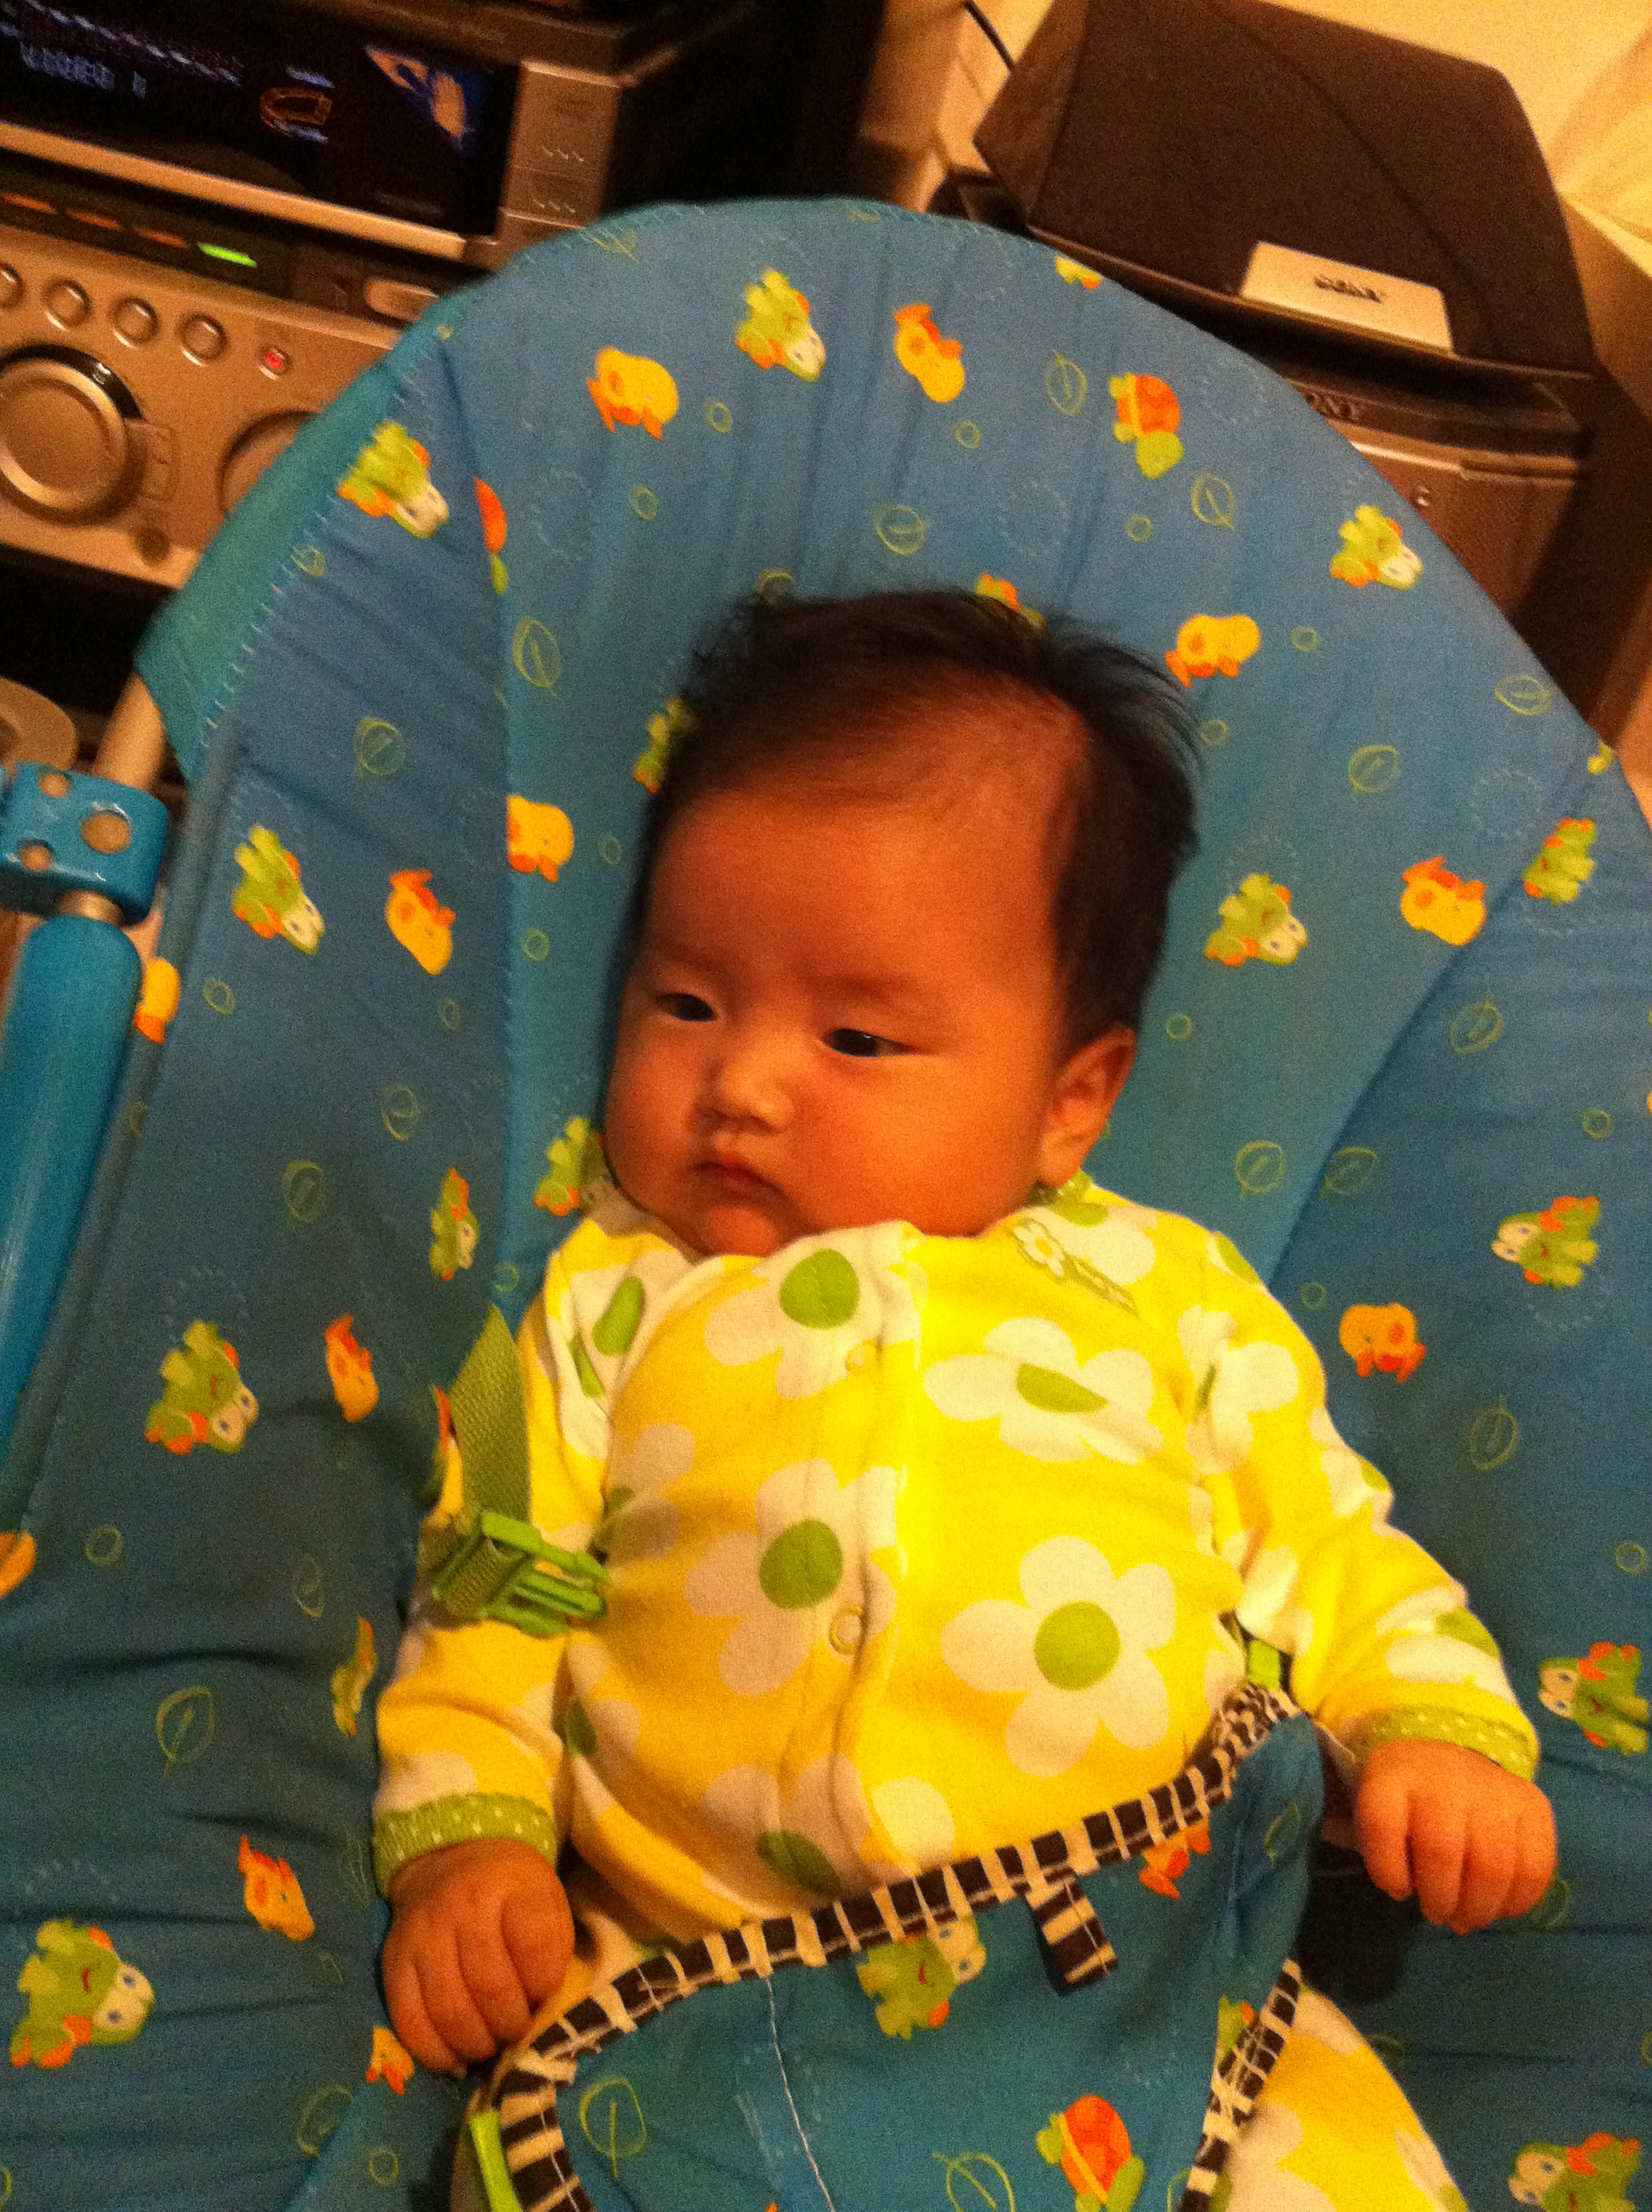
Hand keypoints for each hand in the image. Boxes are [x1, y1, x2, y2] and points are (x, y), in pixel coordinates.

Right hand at [384, 1838, 573, 2073]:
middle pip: (491, 1987)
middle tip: (517, 2031)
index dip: (545, 1987)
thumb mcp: (547, 1901)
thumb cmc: (510, 1893)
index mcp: (511, 1885)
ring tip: (490, 2045)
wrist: (451, 1858)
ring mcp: (423, 1934)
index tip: (544, 1996)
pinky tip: (456, 2060)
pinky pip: (409, 2021)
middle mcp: (462, 1906)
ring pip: (450, 2011)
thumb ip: (551, 1951)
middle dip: (511, 2025)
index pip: (535, 1950)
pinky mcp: (393, 1960)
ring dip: (477, 2044)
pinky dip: (435, 2053)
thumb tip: (538, 2013)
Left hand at [1355, 1739, 1556, 1933]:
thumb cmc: (1410, 1802)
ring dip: (1479, 1909)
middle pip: (1442, 1851)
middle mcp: (1445, 1777)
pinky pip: (1535, 1867)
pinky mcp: (1533, 1804)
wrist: (1452, 1764)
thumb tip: (1404, 1891)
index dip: (1387, 1869)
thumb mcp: (1381, 1812)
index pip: (1382, 1824)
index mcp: (1394, 1776)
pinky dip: (1518, 1901)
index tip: (1397, 1889)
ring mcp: (1494, 1788)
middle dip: (1440, 1900)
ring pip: (1492, 1866)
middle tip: (1438, 1915)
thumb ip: (1385, 1850)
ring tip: (1467, 1919)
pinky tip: (1501, 1908)